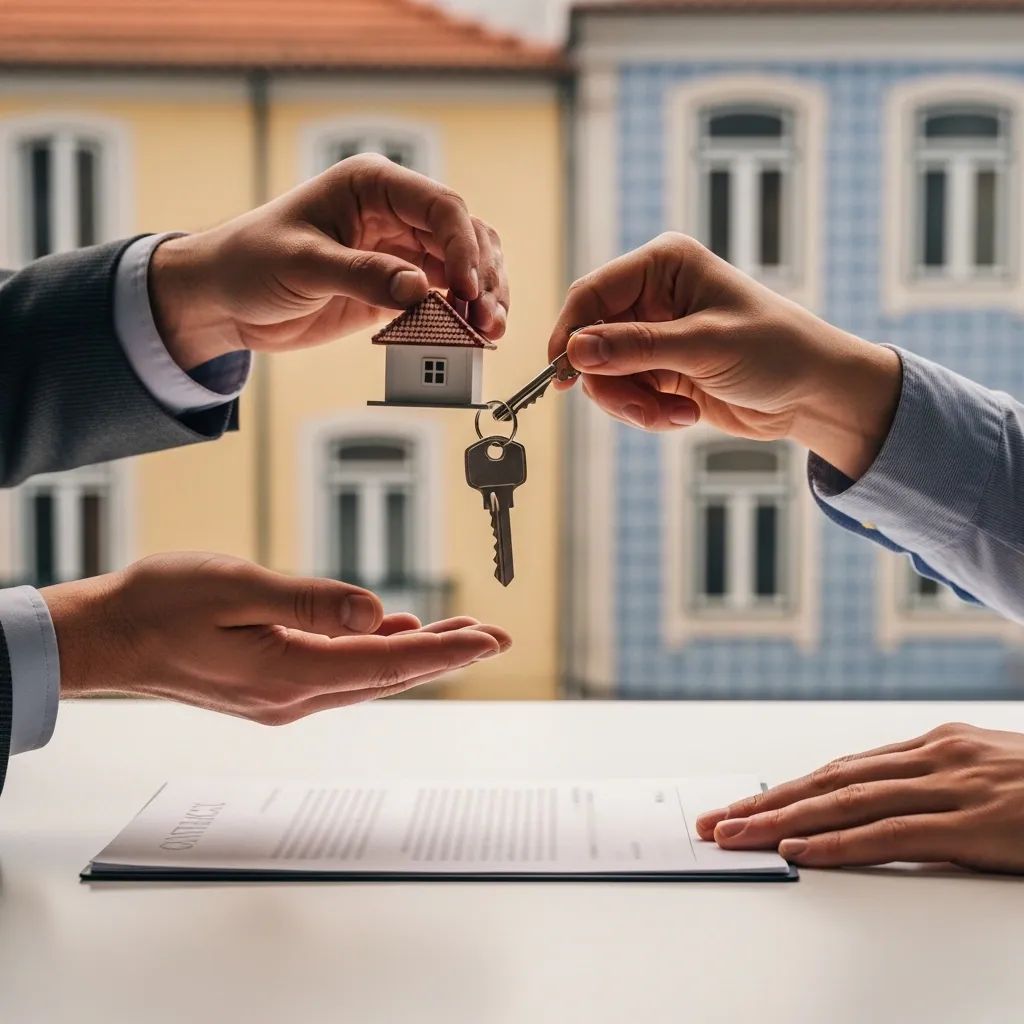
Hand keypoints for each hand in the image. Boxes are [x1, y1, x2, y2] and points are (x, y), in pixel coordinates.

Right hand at [43, 553, 509, 724]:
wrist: (107, 637)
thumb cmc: (161, 606)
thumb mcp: (240, 588)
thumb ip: (313, 602)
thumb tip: (378, 614)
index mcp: (291, 674)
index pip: (390, 663)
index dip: (446, 650)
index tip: (491, 639)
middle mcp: (294, 696)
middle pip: (388, 675)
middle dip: (444, 653)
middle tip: (492, 635)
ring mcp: (283, 696)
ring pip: (368, 675)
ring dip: (414, 653)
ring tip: (457, 632)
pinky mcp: (271, 685)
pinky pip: (341, 672)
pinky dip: (376, 653)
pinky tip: (391, 632)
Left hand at [150, 154, 508, 368]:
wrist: (226, 300)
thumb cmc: (251, 261)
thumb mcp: (301, 265)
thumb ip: (361, 274)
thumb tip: (418, 289)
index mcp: (372, 186)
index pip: (440, 207)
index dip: (463, 247)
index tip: (469, 289)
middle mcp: (394, 213)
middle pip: (464, 236)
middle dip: (484, 276)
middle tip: (487, 317)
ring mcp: (399, 251)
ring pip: (464, 267)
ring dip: (483, 297)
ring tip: (489, 330)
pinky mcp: (397, 288)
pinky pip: (443, 298)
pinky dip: (461, 316)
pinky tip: (470, 336)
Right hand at [548, 232, 901, 478]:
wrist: (813, 394)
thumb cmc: (775, 350)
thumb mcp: (705, 346)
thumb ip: (637, 348)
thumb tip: (576, 351)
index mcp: (663, 266)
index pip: (592, 293)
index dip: (571, 332)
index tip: (562, 373)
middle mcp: (652, 297)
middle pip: (591, 341)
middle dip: (611, 382)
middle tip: (640, 408)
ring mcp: (654, 336)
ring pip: (605, 376)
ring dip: (632, 404)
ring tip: (673, 415)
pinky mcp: (660, 371)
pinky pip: (626, 397)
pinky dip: (647, 414)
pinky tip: (684, 415)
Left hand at [696, 723, 1023, 872]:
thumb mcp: (986, 773)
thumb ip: (932, 782)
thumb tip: (874, 803)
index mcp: (932, 745)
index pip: (838, 768)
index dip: (785, 788)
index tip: (741, 804)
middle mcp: (932, 757)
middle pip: (827, 781)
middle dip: (765, 803)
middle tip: (714, 822)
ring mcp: (953, 786)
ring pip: (845, 803)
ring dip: (782, 821)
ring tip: (736, 837)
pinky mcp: (975, 822)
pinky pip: (891, 833)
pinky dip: (839, 844)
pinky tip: (800, 853)